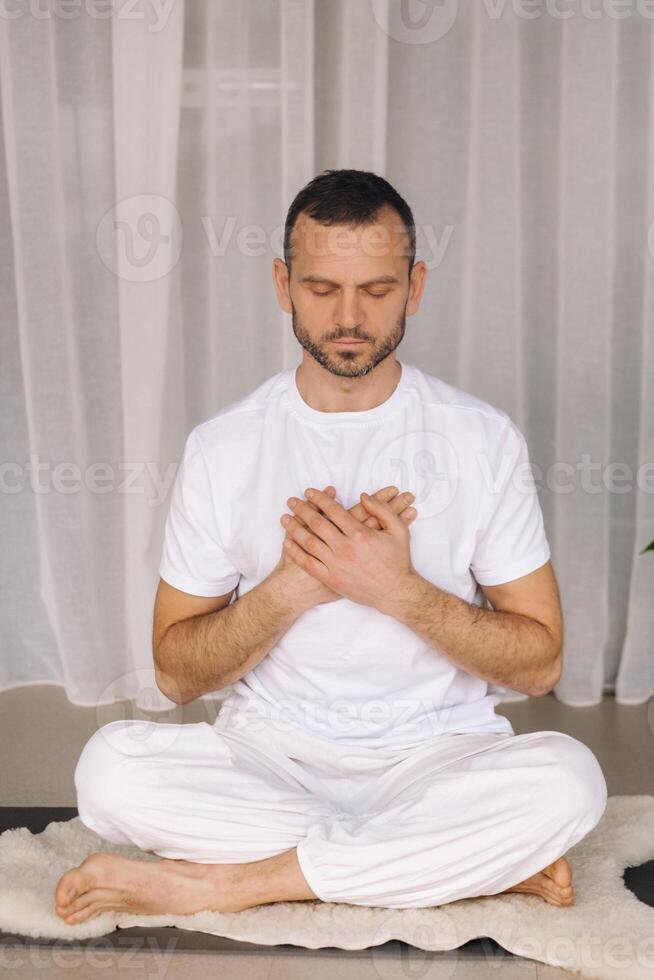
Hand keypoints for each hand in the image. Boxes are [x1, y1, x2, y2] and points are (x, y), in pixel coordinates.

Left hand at [274, 485, 416, 608]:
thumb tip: (364, 496)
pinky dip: (296, 552)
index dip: (319, 499)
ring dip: (294, 528)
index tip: (309, 492)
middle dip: (302, 509)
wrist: (394, 592)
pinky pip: (308, 563)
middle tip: (291, 501)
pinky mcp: (331, 579)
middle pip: (317, 523)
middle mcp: (345, 548)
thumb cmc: (397, 560)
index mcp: (360, 534)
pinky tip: (287, 542)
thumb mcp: (399, 530)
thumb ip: (382, 510)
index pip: (333, 510)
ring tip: (284, 517)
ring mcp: (336, 564)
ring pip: (309, 542)